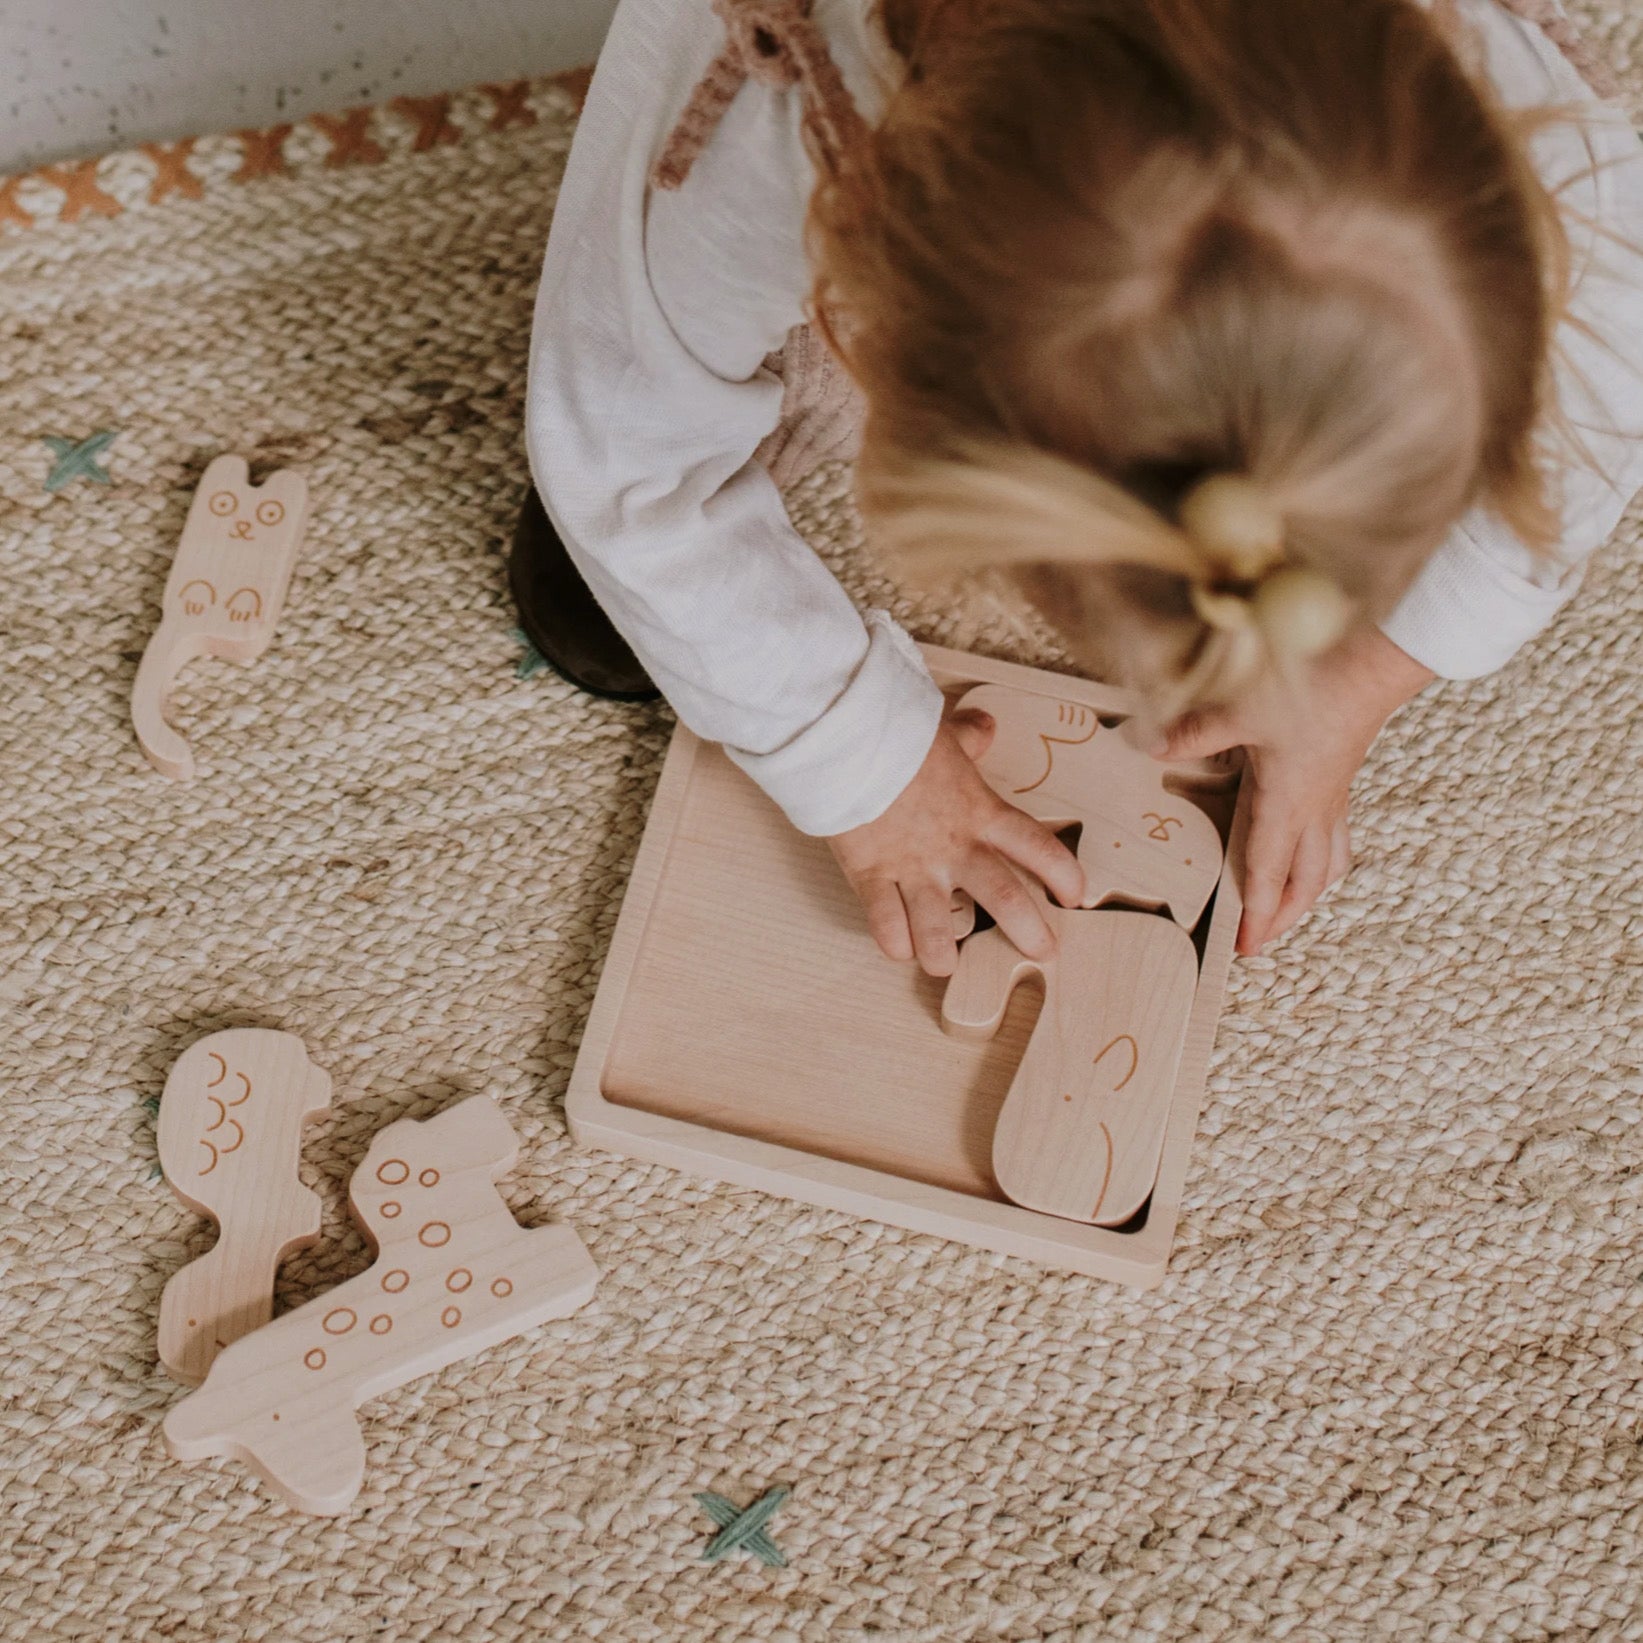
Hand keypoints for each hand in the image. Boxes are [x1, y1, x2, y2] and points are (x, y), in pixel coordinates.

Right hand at [827, 704, 1085, 976]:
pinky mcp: (871, 876)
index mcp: (979, 812)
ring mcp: (913, 868)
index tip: (1076, 895)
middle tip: (1044, 952)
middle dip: (1031, 933)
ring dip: (945, 957)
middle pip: (1006, 900)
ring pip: (939, 931)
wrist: (845, 742)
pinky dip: (895, 943)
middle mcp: (953, 848)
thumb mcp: (943, 734)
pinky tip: (899, 947)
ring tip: (948, 966)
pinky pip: (887, 926)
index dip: (1064, 874)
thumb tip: (984, 728)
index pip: (1037, 848)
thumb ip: (969, 737)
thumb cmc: (898, 735)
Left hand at [1155, 626, 1434, 955]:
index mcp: (1288, 806)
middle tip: (1262, 940)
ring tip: (1292, 905)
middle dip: (1286, 916)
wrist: (1373, 661)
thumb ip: (1192, 734)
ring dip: (1309, 889)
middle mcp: (1315, 809)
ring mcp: (1334, 793)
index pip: (1268, 874)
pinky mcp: (1342, 773)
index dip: (1257, 914)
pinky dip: (1322, 854)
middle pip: (1306, 881)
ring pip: (1329, 860)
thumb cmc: (1311, 688)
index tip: (1245, 946)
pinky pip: (1336, 831)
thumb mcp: (1238, 711)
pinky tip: (1308, 842)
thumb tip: (1148, 745)